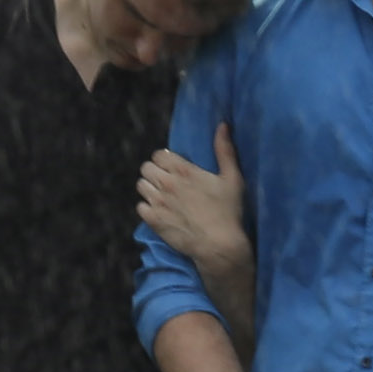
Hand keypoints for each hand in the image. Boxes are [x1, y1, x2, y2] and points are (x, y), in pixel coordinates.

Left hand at [138, 125, 248, 275]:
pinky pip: (140, 206)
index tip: (172, 168)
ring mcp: (158, 203)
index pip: (158, 154)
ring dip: (150, 188)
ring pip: (141, 185)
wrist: (218, 245)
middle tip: (166, 182)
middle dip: (155, 172)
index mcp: (183, 170)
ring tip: (162, 196)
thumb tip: (223, 125)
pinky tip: (160, 211)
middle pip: (146, 168)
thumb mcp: (232, 178)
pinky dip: (147, 208)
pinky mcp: (153, 220)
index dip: (164, 160)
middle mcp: (166, 183)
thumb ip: (225, 150)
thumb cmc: (228, 212)